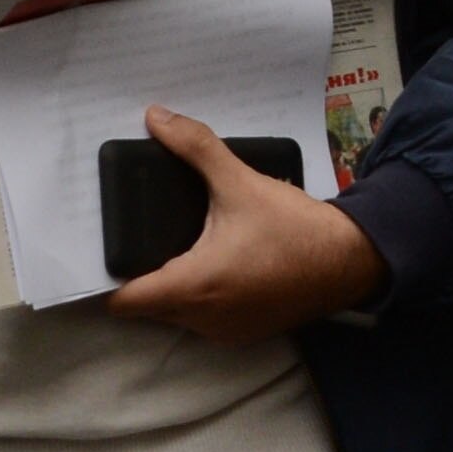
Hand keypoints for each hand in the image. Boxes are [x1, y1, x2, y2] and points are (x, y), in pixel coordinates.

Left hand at [104, 107, 384, 344]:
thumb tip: (156, 118)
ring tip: (173, 247)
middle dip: (141, 276)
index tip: (101, 253)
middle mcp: (203, 319)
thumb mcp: (239, 182)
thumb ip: (195, 148)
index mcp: (194, 286)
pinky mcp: (246, 333)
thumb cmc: (294, 227)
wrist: (351, 260)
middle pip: (147, 307)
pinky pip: (205, 320)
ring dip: (172, 288)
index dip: (106, 279)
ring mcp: (226, 332)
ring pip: (176, 316)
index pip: (125, 301)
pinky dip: (200, 299)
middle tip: (140, 238)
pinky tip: (210, 265)